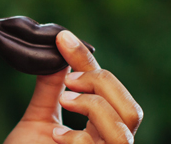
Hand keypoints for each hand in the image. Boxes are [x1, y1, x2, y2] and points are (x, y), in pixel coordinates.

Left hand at [4, 31, 142, 143]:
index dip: (87, 61)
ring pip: (125, 127)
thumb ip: (50, 90)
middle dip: (102, 84)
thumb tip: (54, 54)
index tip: (62, 37)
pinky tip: (56, 137)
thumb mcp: (37, 122)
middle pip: (133, 109)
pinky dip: (79, 138)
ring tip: (64, 101)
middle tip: (68, 81)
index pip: (109, 92)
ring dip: (94, 106)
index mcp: (101, 132)